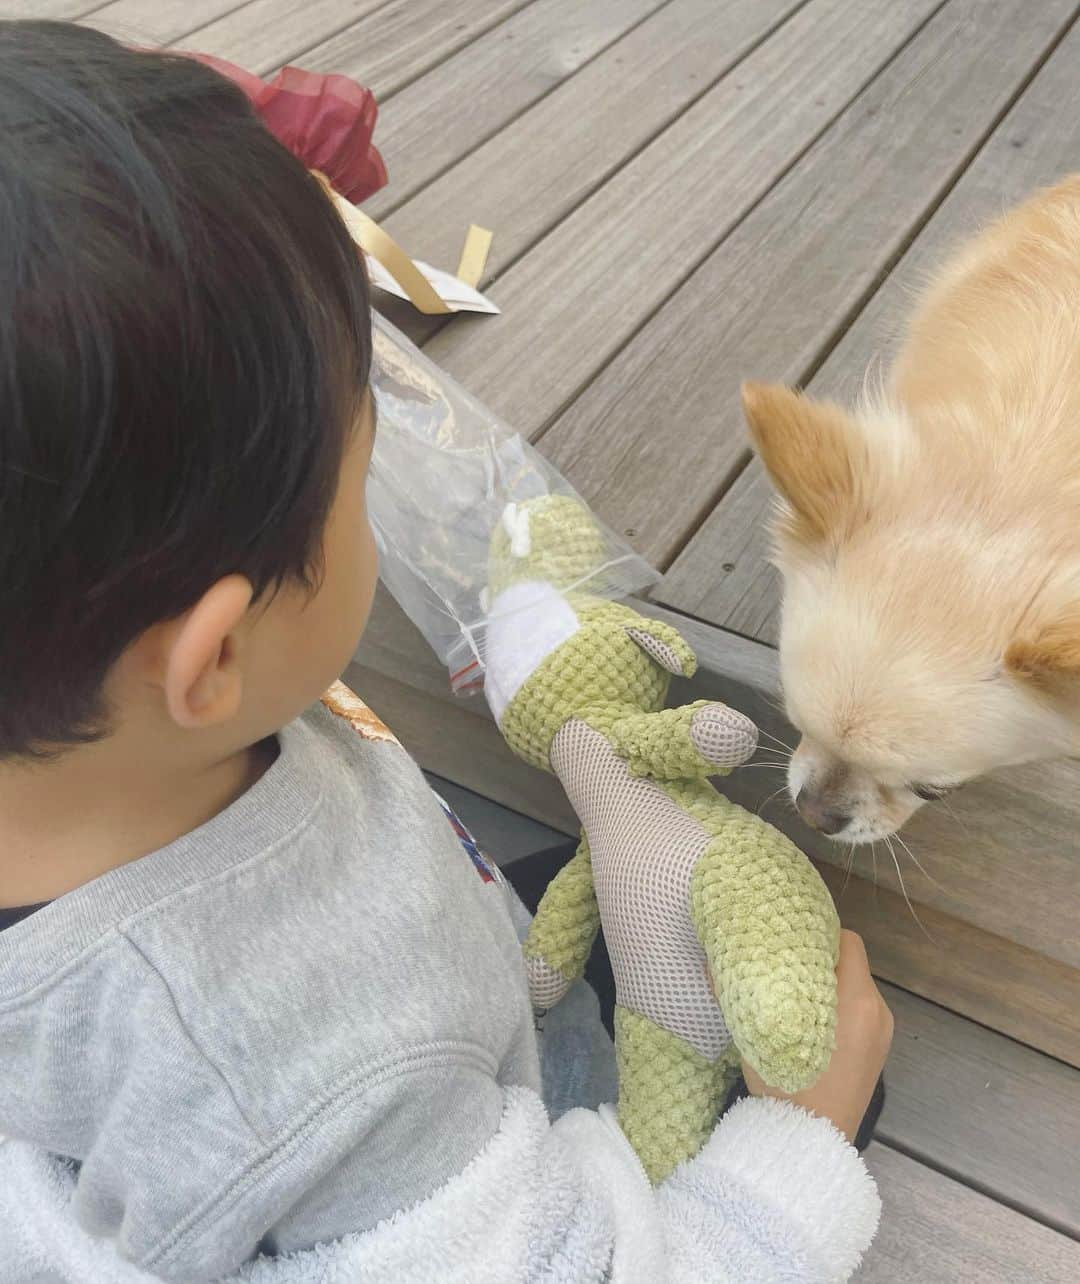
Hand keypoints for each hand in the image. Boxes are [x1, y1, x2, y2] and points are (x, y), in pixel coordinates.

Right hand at [741, 930, 893, 1143]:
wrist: (810, 1144)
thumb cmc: (786, 1086)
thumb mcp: (756, 1034)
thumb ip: (737, 992)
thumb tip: (712, 958)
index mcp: (856, 999)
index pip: (846, 941)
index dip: (819, 935)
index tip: (792, 940)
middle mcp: (877, 1011)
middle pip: (851, 965)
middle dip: (820, 962)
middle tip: (787, 965)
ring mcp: (882, 1034)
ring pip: (855, 990)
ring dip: (830, 987)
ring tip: (797, 997)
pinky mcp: (879, 1054)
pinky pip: (860, 1015)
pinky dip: (840, 1011)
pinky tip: (812, 1026)